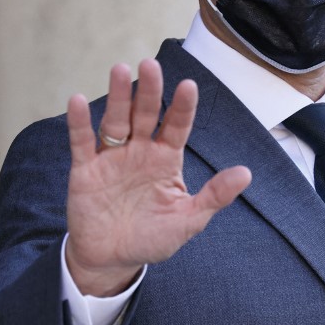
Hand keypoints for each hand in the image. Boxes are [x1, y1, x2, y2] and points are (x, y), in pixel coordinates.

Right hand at [65, 59, 251, 296]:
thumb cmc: (152, 238)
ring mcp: (111, 157)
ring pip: (115, 120)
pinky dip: (79, 122)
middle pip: (145, 114)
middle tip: (150, 64)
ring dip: (118, 96)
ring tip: (120, 70)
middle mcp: (139, 150)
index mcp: (165, 159)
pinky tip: (78, 101)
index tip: (190, 86)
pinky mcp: (85, 169)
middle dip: (149, 90)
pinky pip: (82, 142)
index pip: (176, 126)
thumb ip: (214, 196)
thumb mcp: (188, 221)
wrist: (112, 260)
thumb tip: (246, 174)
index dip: (182, 107)